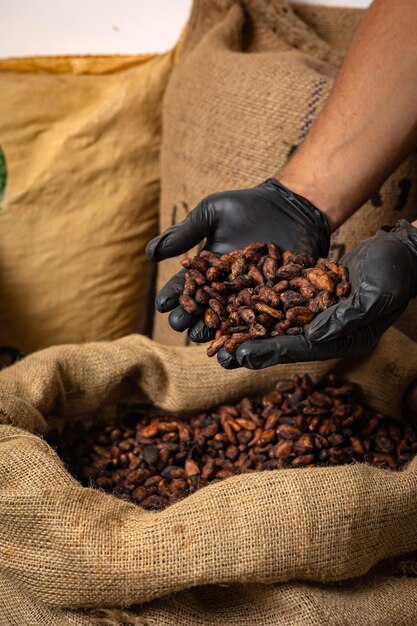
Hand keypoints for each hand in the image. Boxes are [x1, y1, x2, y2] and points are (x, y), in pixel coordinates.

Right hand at [146, 178, 329, 341]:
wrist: (290, 207)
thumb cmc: (246, 207)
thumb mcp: (211, 213)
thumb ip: (184, 233)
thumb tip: (149, 254)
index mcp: (205, 272)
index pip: (183, 288)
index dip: (172, 297)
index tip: (163, 304)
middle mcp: (223, 291)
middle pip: (202, 311)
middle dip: (189, 319)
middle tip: (181, 324)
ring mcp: (248, 300)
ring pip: (227, 323)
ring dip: (214, 333)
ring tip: (206, 338)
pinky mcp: (273, 304)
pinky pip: (260, 322)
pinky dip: (250, 335)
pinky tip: (241, 344)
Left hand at [221, 220, 416, 368]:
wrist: (401, 249)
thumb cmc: (395, 273)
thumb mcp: (375, 295)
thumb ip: (345, 318)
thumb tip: (312, 336)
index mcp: (342, 339)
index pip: (300, 349)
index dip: (269, 352)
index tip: (240, 356)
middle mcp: (327, 330)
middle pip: (283, 341)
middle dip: (251, 346)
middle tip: (219, 354)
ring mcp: (318, 313)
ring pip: (278, 323)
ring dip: (250, 327)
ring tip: (219, 333)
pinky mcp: (312, 293)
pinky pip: (282, 300)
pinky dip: (260, 301)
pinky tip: (236, 300)